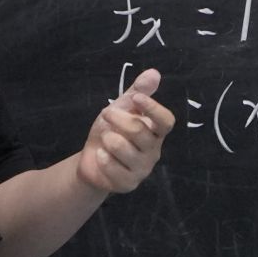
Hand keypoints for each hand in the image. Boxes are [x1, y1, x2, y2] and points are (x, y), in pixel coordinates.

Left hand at [76, 67, 175, 193]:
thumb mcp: (121, 108)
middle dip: (119, 120)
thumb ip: (137, 92)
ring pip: (126, 150)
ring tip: (105, 138)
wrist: (91, 159)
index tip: (136, 98)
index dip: (153, 109)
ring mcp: (142, 169)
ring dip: (109, 139)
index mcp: (155, 131)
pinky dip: (103, 159)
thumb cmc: (111, 131)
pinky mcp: (128, 184)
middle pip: (141, 132)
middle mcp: (153, 151)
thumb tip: (154, 73)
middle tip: (106, 114)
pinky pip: (115, 170)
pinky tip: (100, 155)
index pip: (166, 121)